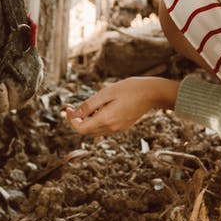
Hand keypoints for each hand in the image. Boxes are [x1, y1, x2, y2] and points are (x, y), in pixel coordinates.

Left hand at [65, 77, 179, 136]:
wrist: (152, 93)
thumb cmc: (131, 89)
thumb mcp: (107, 92)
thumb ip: (90, 105)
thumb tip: (74, 113)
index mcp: (106, 119)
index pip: (80, 129)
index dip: (71, 120)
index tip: (68, 108)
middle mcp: (111, 128)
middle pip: (86, 132)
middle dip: (76, 120)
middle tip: (72, 107)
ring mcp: (117, 129)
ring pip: (94, 131)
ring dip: (85, 121)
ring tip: (83, 106)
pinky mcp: (122, 126)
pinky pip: (103, 128)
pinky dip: (95, 121)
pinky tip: (97, 109)